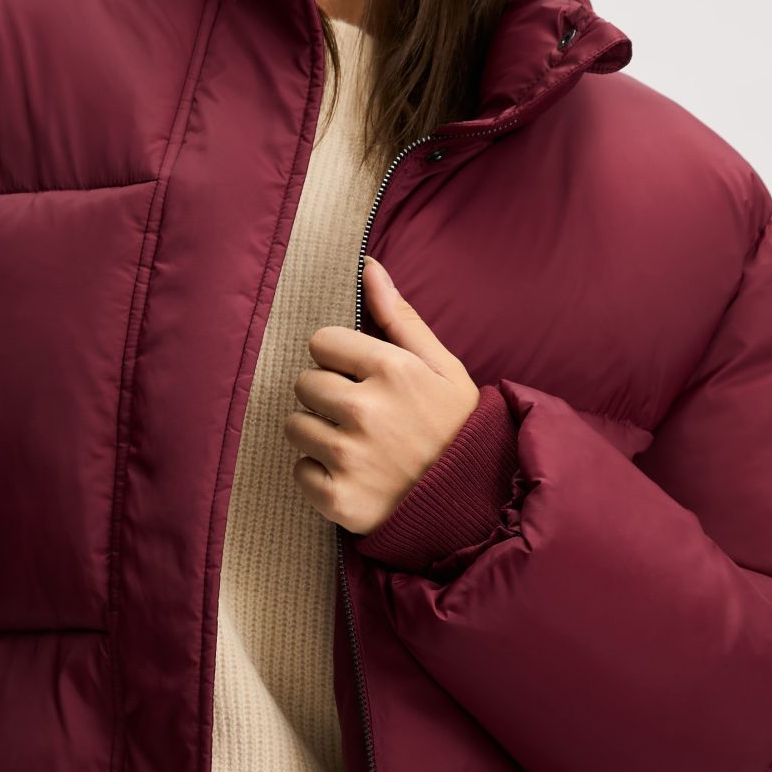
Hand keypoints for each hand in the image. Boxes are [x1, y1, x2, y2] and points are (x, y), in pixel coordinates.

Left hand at [286, 256, 480, 533]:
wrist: (476, 504)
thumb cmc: (457, 429)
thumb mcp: (443, 367)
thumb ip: (399, 318)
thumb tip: (367, 267)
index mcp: (391, 371)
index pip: (322, 342)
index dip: (339, 357)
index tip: (358, 375)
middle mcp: (364, 411)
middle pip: (304, 383)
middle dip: (327, 394)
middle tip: (360, 413)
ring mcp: (348, 457)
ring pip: (295, 425)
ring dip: (317, 432)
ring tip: (354, 443)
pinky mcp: (337, 498)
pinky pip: (299, 470)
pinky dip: (318, 473)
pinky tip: (351, 473)